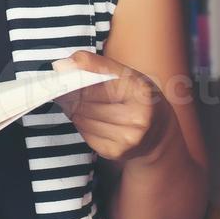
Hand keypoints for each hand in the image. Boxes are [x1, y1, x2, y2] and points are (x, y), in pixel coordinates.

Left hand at [51, 50, 177, 168]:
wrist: (157, 134)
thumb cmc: (139, 98)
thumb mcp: (128, 75)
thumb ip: (97, 65)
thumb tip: (62, 65)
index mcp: (142, 92)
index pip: (99, 81)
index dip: (77, 75)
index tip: (62, 69)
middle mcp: (138, 118)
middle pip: (88, 101)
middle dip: (73, 93)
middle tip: (65, 86)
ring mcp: (127, 138)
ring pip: (83, 118)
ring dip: (75, 109)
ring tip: (76, 101)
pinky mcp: (115, 152)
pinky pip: (85, 133)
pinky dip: (81, 124)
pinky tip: (87, 117)